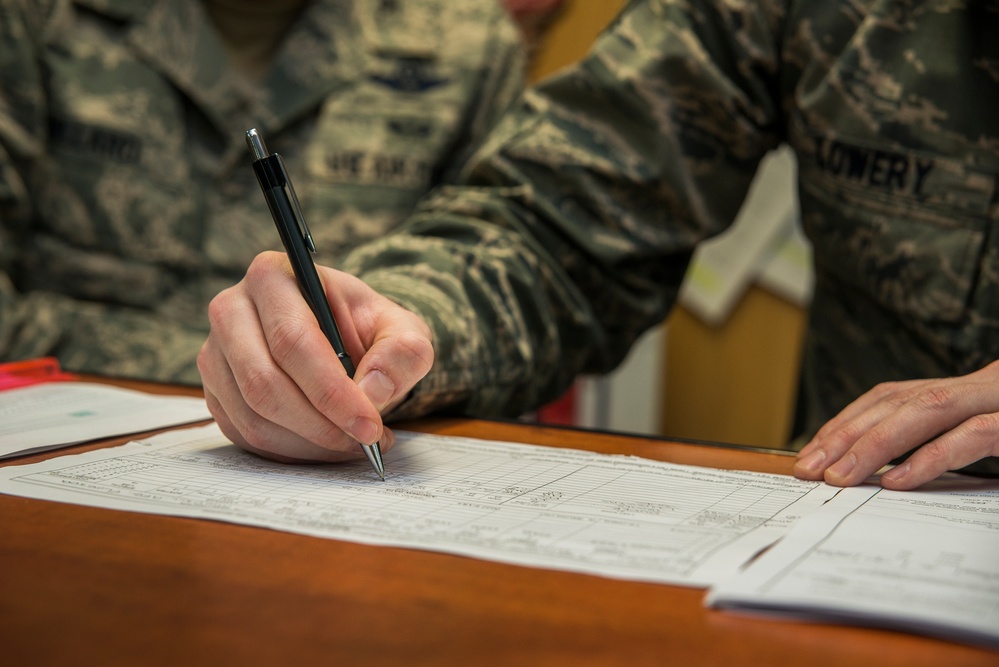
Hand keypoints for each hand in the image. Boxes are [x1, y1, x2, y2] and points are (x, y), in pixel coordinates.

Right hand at [197, 251, 433, 462]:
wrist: (343, 338)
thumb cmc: (367, 329)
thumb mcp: (403, 331)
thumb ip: (402, 353)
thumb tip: (373, 390)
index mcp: (274, 276)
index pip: (293, 341)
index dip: (331, 391)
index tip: (368, 425)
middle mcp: (232, 310)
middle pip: (264, 382)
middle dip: (320, 424)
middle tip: (365, 441)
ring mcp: (215, 354)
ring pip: (252, 416)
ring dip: (309, 443)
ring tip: (353, 443)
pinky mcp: (215, 392)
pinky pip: (245, 435)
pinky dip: (292, 451)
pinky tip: (326, 446)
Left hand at [793, 361, 998, 488]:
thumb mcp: (982, 430)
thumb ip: (939, 441)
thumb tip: (884, 472)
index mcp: (960, 390)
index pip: (889, 399)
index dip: (846, 423)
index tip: (810, 453)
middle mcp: (975, 388)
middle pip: (898, 404)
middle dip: (847, 435)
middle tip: (809, 468)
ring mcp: (998, 401)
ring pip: (928, 411)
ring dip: (877, 444)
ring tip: (839, 476)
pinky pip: (973, 435)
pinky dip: (931, 456)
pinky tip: (896, 480)